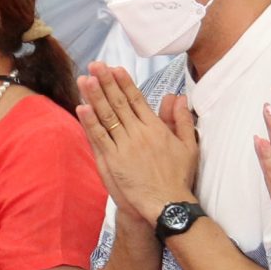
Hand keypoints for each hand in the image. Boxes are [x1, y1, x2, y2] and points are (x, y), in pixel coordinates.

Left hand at [77, 62, 198, 222]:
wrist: (167, 204)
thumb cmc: (178, 177)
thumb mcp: (188, 145)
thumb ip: (181, 120)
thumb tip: (178, 98)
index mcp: (155, 128)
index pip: (136, 100)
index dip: (124, 83)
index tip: (114, 68)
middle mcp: (139, 134)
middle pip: (119, 103)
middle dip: (106, 82)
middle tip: (95, 65)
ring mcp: (124, 147)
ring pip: (107, 117)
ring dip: (94, 97)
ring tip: (85, 79)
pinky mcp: (113, 161)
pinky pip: (99, 138)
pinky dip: (90, 123)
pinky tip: (82, 108)